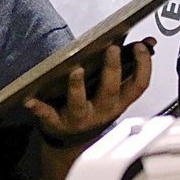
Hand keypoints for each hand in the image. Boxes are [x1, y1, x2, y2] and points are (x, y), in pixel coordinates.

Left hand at [24, 39, 154, 143]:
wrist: (71, 137)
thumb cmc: (94, 106)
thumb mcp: (115, 91)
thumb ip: (130, 67)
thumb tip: (149, 42)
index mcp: (119, 102)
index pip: (138, 85)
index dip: (143, 66)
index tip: (139, 46)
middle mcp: (102, 111)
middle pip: (110, 90)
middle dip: (112, 69)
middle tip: (112, 49)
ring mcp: (79, 118)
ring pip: (79, 103)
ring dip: (77, 86)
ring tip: (76, 70)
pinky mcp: (56, 122)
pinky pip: (47, 114)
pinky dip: (38, 107)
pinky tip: (30, 100)